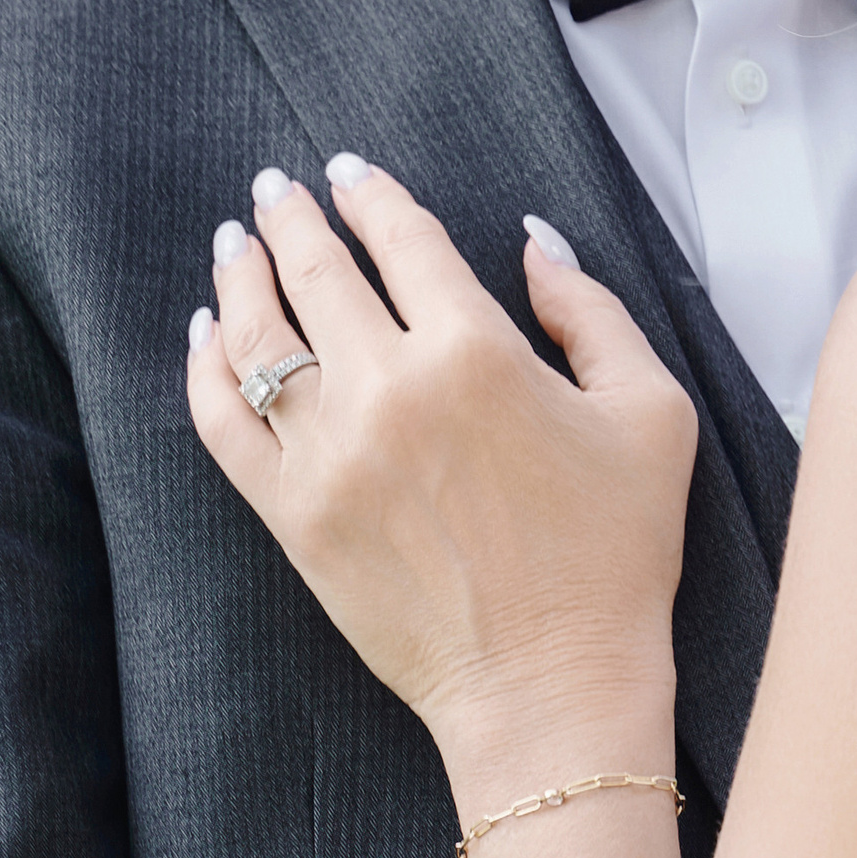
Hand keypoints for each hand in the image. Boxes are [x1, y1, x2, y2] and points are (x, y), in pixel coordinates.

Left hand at [187, 161, 696, 782]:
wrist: (551, 686)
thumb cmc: (615, 554)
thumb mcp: (651, 413)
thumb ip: (593, 314)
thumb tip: (534, 248)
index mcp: (479, 352)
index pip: (404, 241)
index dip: (373, 195)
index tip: (351, 171)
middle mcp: (391, 391)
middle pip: (318, 273)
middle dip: (292, 217)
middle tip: (278, 187)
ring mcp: (330, 455)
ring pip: (260, 337)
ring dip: (240, 274)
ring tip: (234, 240)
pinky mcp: (292, 515)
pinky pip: (223, 421)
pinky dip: (205, 367)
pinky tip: (208, 333)